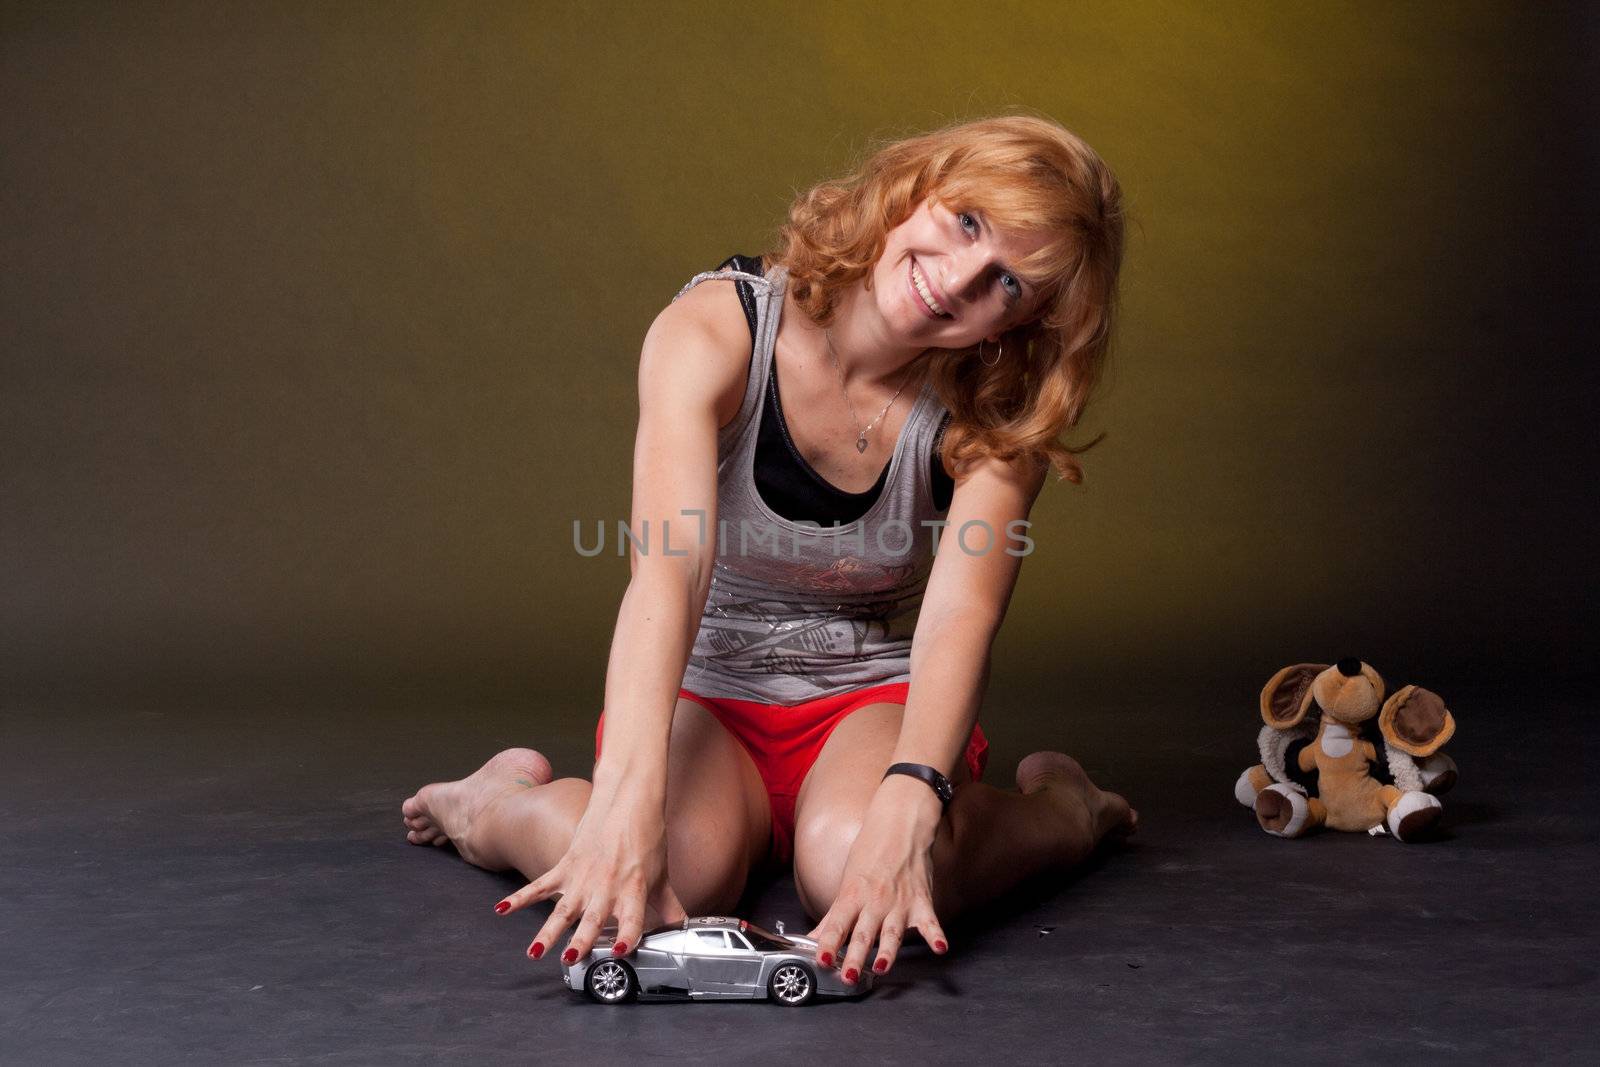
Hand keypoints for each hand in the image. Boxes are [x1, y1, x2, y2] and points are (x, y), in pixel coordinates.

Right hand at [492, 785, 685, 963]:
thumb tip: (679, 928)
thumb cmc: (646, 839)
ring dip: (547, 931)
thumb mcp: (661, 876)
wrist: (627, 801)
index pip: (632, 919)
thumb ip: (668, 907)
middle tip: (570, 958)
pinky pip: (540, 885)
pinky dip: (520, 897)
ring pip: (562, 909)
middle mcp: (606, 886)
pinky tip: (502, 910)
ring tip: (534, 952)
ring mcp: (583, 877)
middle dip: (581, 940)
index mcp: (632, 889)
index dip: (627, 936)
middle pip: (592, 919)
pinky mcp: (566, 866)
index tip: (620, 951)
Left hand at [804, 776, 949, 982]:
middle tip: (847, 977)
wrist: (900, 824)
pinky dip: (936, 935)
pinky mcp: (922, 901)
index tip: (820, 959)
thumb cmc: (870, 852)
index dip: (827, 942)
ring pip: (892, 932)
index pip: (837, 923)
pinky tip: (940, 948)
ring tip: (881, 968)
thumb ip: (834, 916)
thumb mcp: (847, 882)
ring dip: (887, 951)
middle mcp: (875, 901)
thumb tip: (813, 939)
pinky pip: (930, 922)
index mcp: (853, 895)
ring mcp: (900, 902)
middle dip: (854, 956)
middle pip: (863, 933)